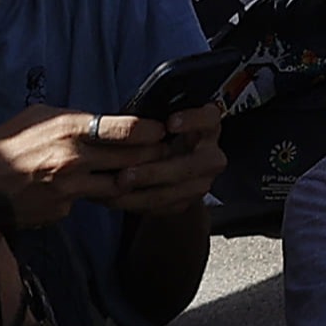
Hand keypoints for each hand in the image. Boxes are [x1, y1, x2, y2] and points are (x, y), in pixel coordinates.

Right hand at [0, 105, 176, 229]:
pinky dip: (93, 196)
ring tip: (142, 172)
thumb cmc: (7, 144)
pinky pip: (88, 202)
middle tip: (166, 152)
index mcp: (69, 129)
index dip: (152, 130)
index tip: (163, 129)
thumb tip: (106, 122)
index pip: (127, 129)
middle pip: (132, 161)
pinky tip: (89, 189)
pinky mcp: (62, 212)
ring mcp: (69, 190)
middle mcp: (73, 160)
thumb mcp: (42, 116)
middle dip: (155, 157)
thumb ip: (76, 119)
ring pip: (118, 187)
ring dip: (131, 180)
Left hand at [99, 103, 225, 215]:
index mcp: (208, 127)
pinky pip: (163, 207)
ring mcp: (203, 181)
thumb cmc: (161, 134)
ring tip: (113, 189)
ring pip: (174, 191)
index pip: (210, 119)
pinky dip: (138, 204)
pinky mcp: (190, 201)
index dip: (193, 120)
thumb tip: (128, 118)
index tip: (170, 123)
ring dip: (141, 193)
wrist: (170, 163)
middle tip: (123, 175)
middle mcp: (211, 155)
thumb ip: (152, 118)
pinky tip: (116, 198)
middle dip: (153, 172)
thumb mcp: (161, 119)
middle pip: (189, 166)